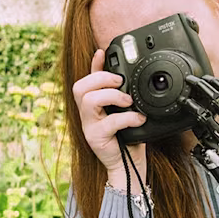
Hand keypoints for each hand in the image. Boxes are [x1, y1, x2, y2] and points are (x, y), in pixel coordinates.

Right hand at [72, 49, 147, 189]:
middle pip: (80, 87)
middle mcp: (87, 115)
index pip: (86, 80)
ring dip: (111, 96)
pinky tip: (138, 119)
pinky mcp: (96, 138)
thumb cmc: (128, 138)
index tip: (103, 52)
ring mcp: (89, 127)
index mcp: (93, 106)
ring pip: (88, 100)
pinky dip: (127, 118)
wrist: (129, 165)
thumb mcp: (127, 111)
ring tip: (128, 101)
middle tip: (120, 83)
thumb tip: (128, 76)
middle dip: (100, 79)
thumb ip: (123, 94)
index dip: (92, 65)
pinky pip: (109, 122)